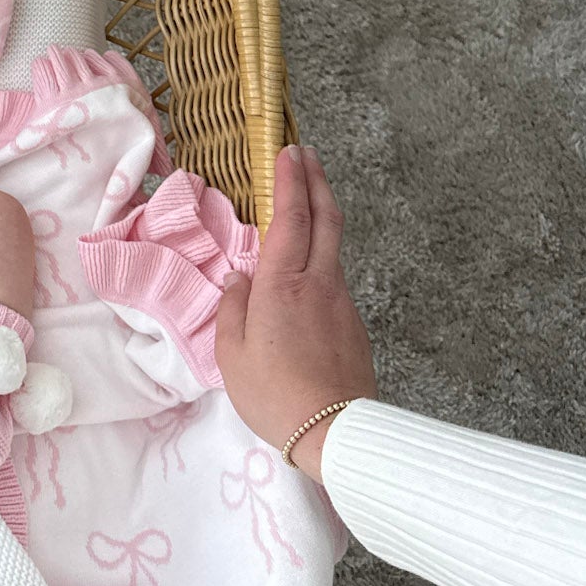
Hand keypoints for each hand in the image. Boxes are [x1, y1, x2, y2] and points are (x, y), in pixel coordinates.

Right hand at [214, 145, 377, 482]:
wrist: (336, 433)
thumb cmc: (274, 394)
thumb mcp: (232, 354)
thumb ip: (233, 307)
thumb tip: (239, 277)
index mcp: (283, 284)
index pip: (291, 217)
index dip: (290, 180)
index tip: (289, 151)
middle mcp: (318, 283)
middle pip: (326, 219)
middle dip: (317, 182)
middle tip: (308, 155)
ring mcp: (342, 303)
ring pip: (333, 248)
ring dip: (322, 216)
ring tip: (306, 203)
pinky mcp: (353, 325)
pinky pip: (333, 280)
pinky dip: (321, 258)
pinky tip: (306, 270)